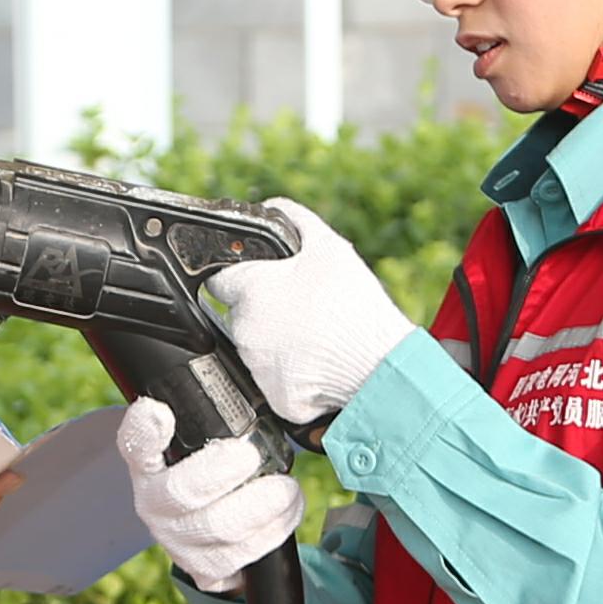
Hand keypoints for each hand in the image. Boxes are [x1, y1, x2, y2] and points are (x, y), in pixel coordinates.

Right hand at [120, 399, 302, 586]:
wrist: (210, 532)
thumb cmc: (211, 470)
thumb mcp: (203, 436)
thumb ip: (212, 408)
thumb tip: (241, 356)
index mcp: (148, 464)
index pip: (135, 444)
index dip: (144, 430)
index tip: (159, 412)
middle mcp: (154, 504)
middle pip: (183, 492)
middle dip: (224, 471)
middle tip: (251, 456)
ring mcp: (177, 540)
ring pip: (219, 528)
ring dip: (263, 504)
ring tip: (284, 488)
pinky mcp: (205, 569)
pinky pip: (240, 557)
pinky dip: (273, 531)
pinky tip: (285, 511)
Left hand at [200, 200, 415, 426]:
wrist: (382, 363)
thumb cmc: (355, 306)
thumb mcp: (329, 246)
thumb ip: (293, 218)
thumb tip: (273, 207)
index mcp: (249, 290)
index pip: (221, 279)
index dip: (242, 276)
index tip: (264, 282)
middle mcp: (244, 330)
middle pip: (240, 315)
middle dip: (264, 310)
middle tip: (301, 309)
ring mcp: (255, 367)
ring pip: (255, 349)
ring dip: (275, 342)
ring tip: (313, 336)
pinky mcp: (272, 396)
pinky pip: (274, 381)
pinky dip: (291, 374)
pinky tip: (315, 362)